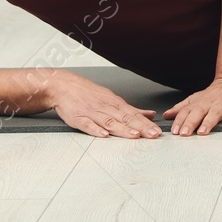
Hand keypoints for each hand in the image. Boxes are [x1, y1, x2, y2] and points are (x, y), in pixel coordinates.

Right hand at [47, 70, 162, 138]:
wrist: (64, 86)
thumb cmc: (89, 93)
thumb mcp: (112, 98)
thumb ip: (131, 109)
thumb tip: (150, 114)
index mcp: (115, 103)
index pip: (134, 114)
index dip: (146, 123)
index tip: (157, 131)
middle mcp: (106, 107)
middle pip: (125, 118)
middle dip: (140, 127)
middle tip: (153, 135)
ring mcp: (92, 112)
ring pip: (110, 122)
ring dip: (123, 129)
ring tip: (134, 135)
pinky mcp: (78, 118)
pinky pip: (88, 125)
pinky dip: (96, 130)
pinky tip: (104, 135)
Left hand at [162, 76, 221, 134]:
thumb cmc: (213, 94)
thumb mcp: (195, 99)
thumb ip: (181, 108)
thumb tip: (166, 115)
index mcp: (198, 103)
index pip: (186, 112)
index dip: (179, 121)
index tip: (173, 131)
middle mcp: (209, 104)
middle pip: (198, 113)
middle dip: (190, 123)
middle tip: (183, 133)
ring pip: (215, 114)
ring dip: (208, 122)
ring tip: (203, 131)